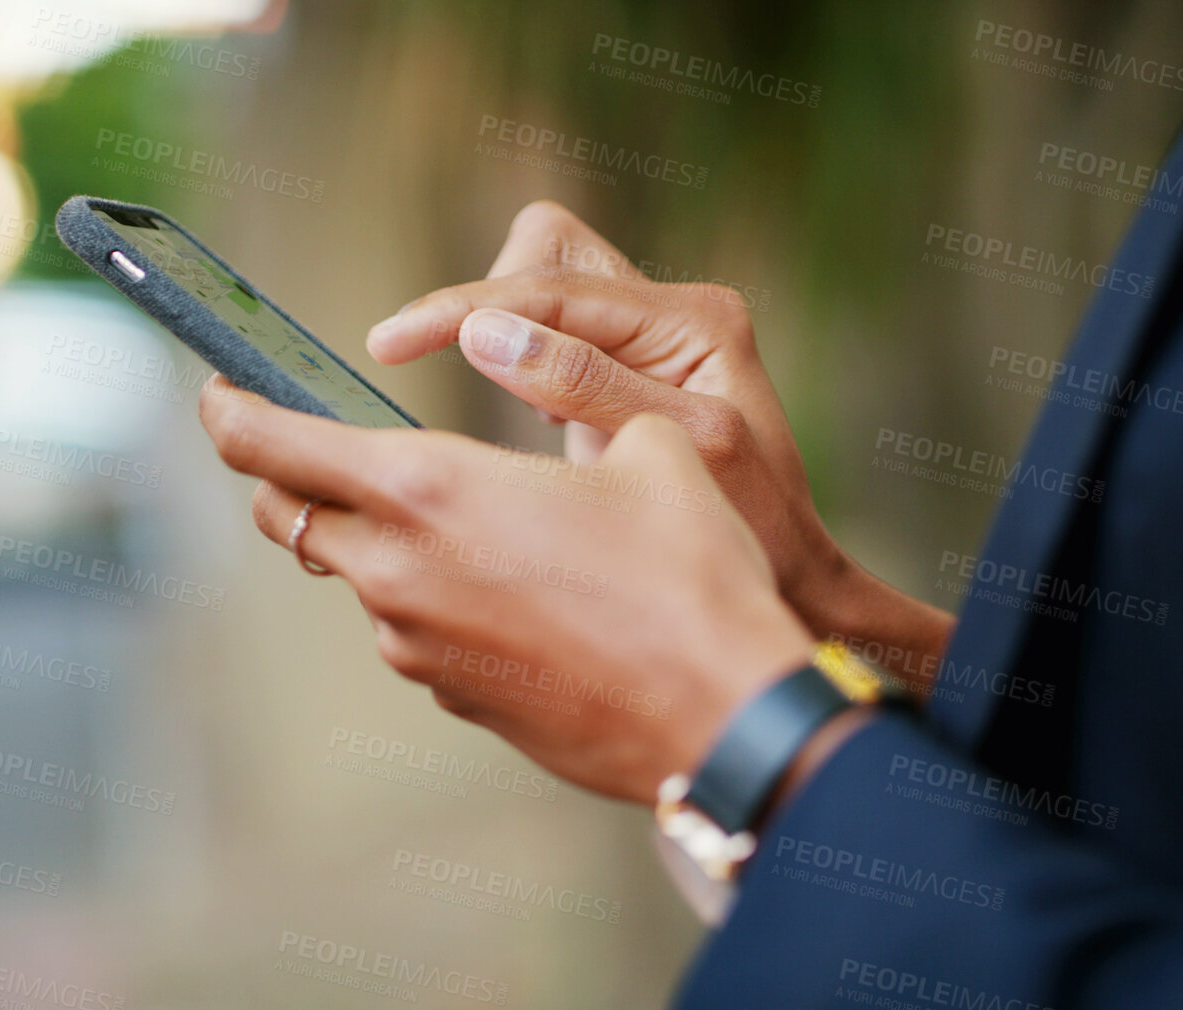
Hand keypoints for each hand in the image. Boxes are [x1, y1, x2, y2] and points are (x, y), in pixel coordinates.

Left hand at [197, 376, 814, 801]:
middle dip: (287, 477)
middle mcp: (399, 574)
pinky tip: (524, 595)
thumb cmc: (691, 573)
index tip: (217, 394)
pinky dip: (440, 602)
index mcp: (430, 491)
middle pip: (289, 517)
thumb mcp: (644, 444)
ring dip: (385, 543)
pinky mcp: (455, 700)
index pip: (275, 445)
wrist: (725, 716)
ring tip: (479, 525)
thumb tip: (531, 372)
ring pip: (361, 578)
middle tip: (323, 447)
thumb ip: (564, 398)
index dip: (232, 413)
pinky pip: (419, 633)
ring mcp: (419, 649)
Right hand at [365, 201, 955, 694]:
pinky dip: (515, 370)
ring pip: (538, 288)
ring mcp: (647, 342)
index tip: (387, 344)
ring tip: (525, 421)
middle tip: (481, 387)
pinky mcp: (622, 377)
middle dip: (490, 303)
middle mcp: (672, 313)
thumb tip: (485, 333)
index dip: (459, 310)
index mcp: (695, 319)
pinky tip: (531, 432)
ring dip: (501, 338)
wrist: (795, 585)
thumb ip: (584, 386)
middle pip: (544, 251)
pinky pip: (546, 341)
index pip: (551, 285)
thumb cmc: (754, 531)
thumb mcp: (677, 456)